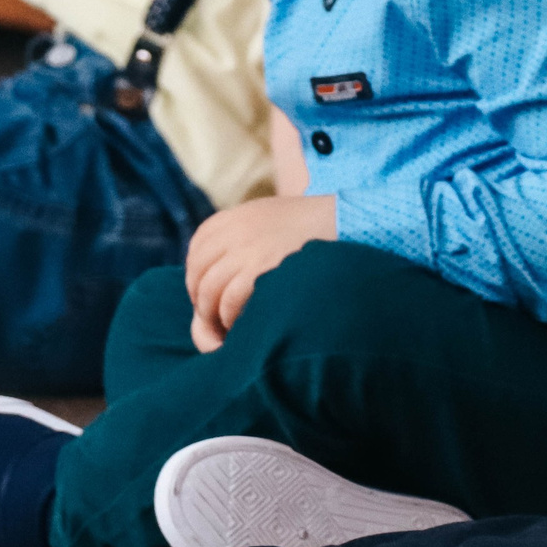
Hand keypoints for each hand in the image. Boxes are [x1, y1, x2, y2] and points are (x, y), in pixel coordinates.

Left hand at [184, 195, 337, 351]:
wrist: (350, 222)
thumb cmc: (316, 231)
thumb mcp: (273, 220)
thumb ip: (245, 238)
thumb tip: (220, 277)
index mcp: (236, 217)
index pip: (198, 248)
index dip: (196, 276)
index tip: (207, 295)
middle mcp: (235, 230)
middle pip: (198, 272)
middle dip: (201, 301)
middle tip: (214, 320)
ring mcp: (247, 249)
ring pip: (209, 290)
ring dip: (213, 316)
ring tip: (228, 329)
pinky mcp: (262, 269)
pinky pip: (229, 300)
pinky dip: (231, 318)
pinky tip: (246, 325)